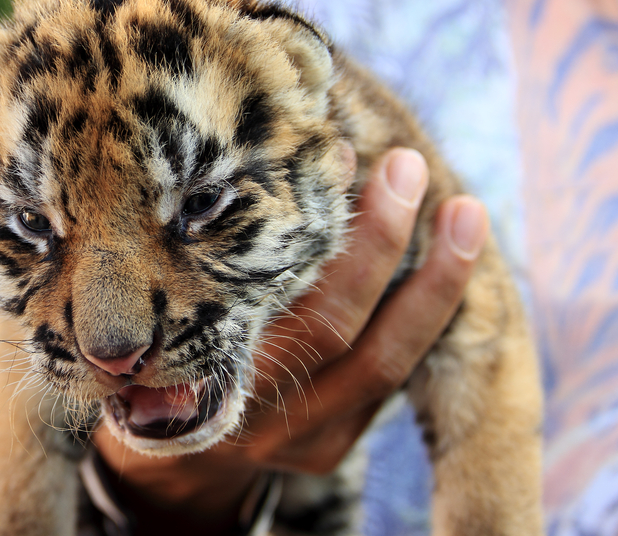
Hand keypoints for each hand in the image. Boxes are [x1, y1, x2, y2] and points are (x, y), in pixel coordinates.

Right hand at [91, 148, 489, 533]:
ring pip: (386, 364)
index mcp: (204, 370)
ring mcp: (301, 440)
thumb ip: (206, 257)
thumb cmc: (152, 361)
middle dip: (385, 242)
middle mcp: (255, 413)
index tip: (344, 156)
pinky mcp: (330, 449)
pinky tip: (445, 265)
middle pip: (340, 328)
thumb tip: (280, 163)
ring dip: (434, 286)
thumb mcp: (154, 314)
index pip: (280, 299)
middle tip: (410, 168)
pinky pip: (388, 384)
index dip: (318, 234)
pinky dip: (422, 322)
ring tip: (465, 215)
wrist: (163, 462)